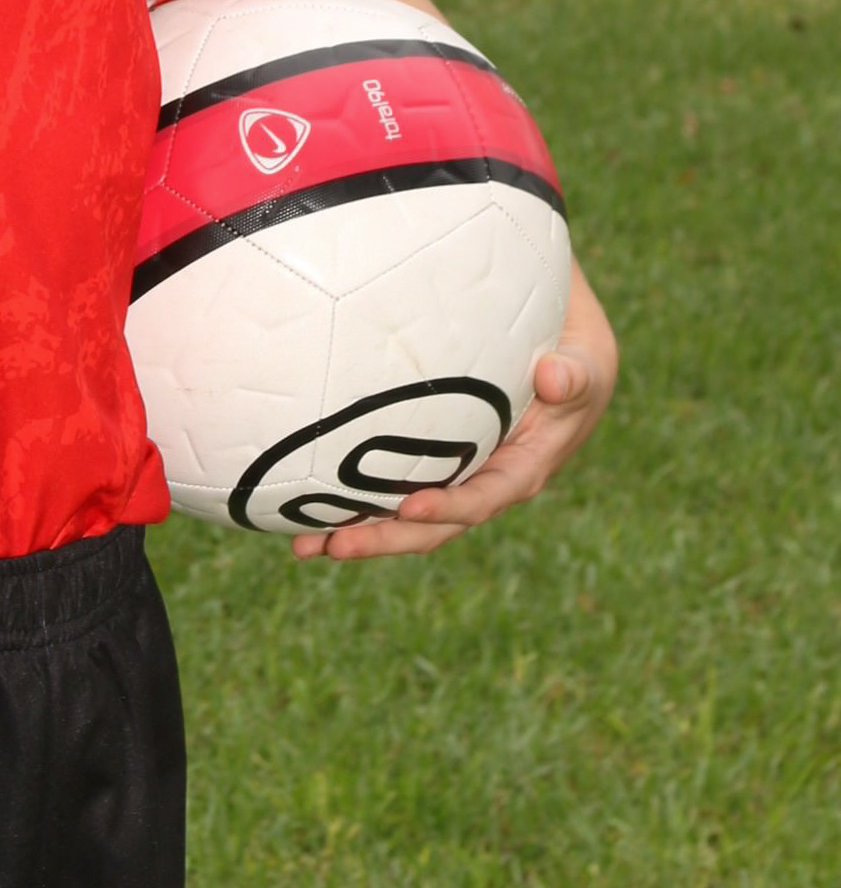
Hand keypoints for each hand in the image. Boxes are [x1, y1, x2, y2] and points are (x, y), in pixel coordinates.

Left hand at [291, 257, 617, 562]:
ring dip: (356, 531)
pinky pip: (389, 487)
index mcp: (524, 469)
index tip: (409, 506)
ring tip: (302, 546)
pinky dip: (350, 500)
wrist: (555, 341)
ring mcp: (456, 476)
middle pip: (432, 525)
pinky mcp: (431, 461)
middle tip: (332, 545)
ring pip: (403, 515)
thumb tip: (555, 378)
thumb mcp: (585, 358)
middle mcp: (485, 482)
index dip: (448, 508)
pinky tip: (304, 509)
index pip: (482, 498)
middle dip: (384, 538)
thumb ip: (575, 373)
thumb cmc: (572, 348)